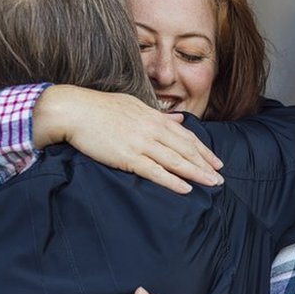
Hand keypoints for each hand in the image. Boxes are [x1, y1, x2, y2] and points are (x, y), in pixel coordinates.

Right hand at [33, 85, 223, 193]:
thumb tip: (178, 119)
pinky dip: (172, 180)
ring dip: (197, 173)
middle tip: (221, 178)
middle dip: (206, 164)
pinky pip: (154, 171)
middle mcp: (151, 129)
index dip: (204, 150)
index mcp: (153, 117)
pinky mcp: (127, 156)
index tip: (217, 162)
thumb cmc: (99, 108)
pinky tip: (186, 189)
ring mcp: (140, 142)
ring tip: (212, 184)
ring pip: (175, 160)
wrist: (73, 110)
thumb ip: (157, 114)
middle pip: (186, 149)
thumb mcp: (134, 105)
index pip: (186, 136)